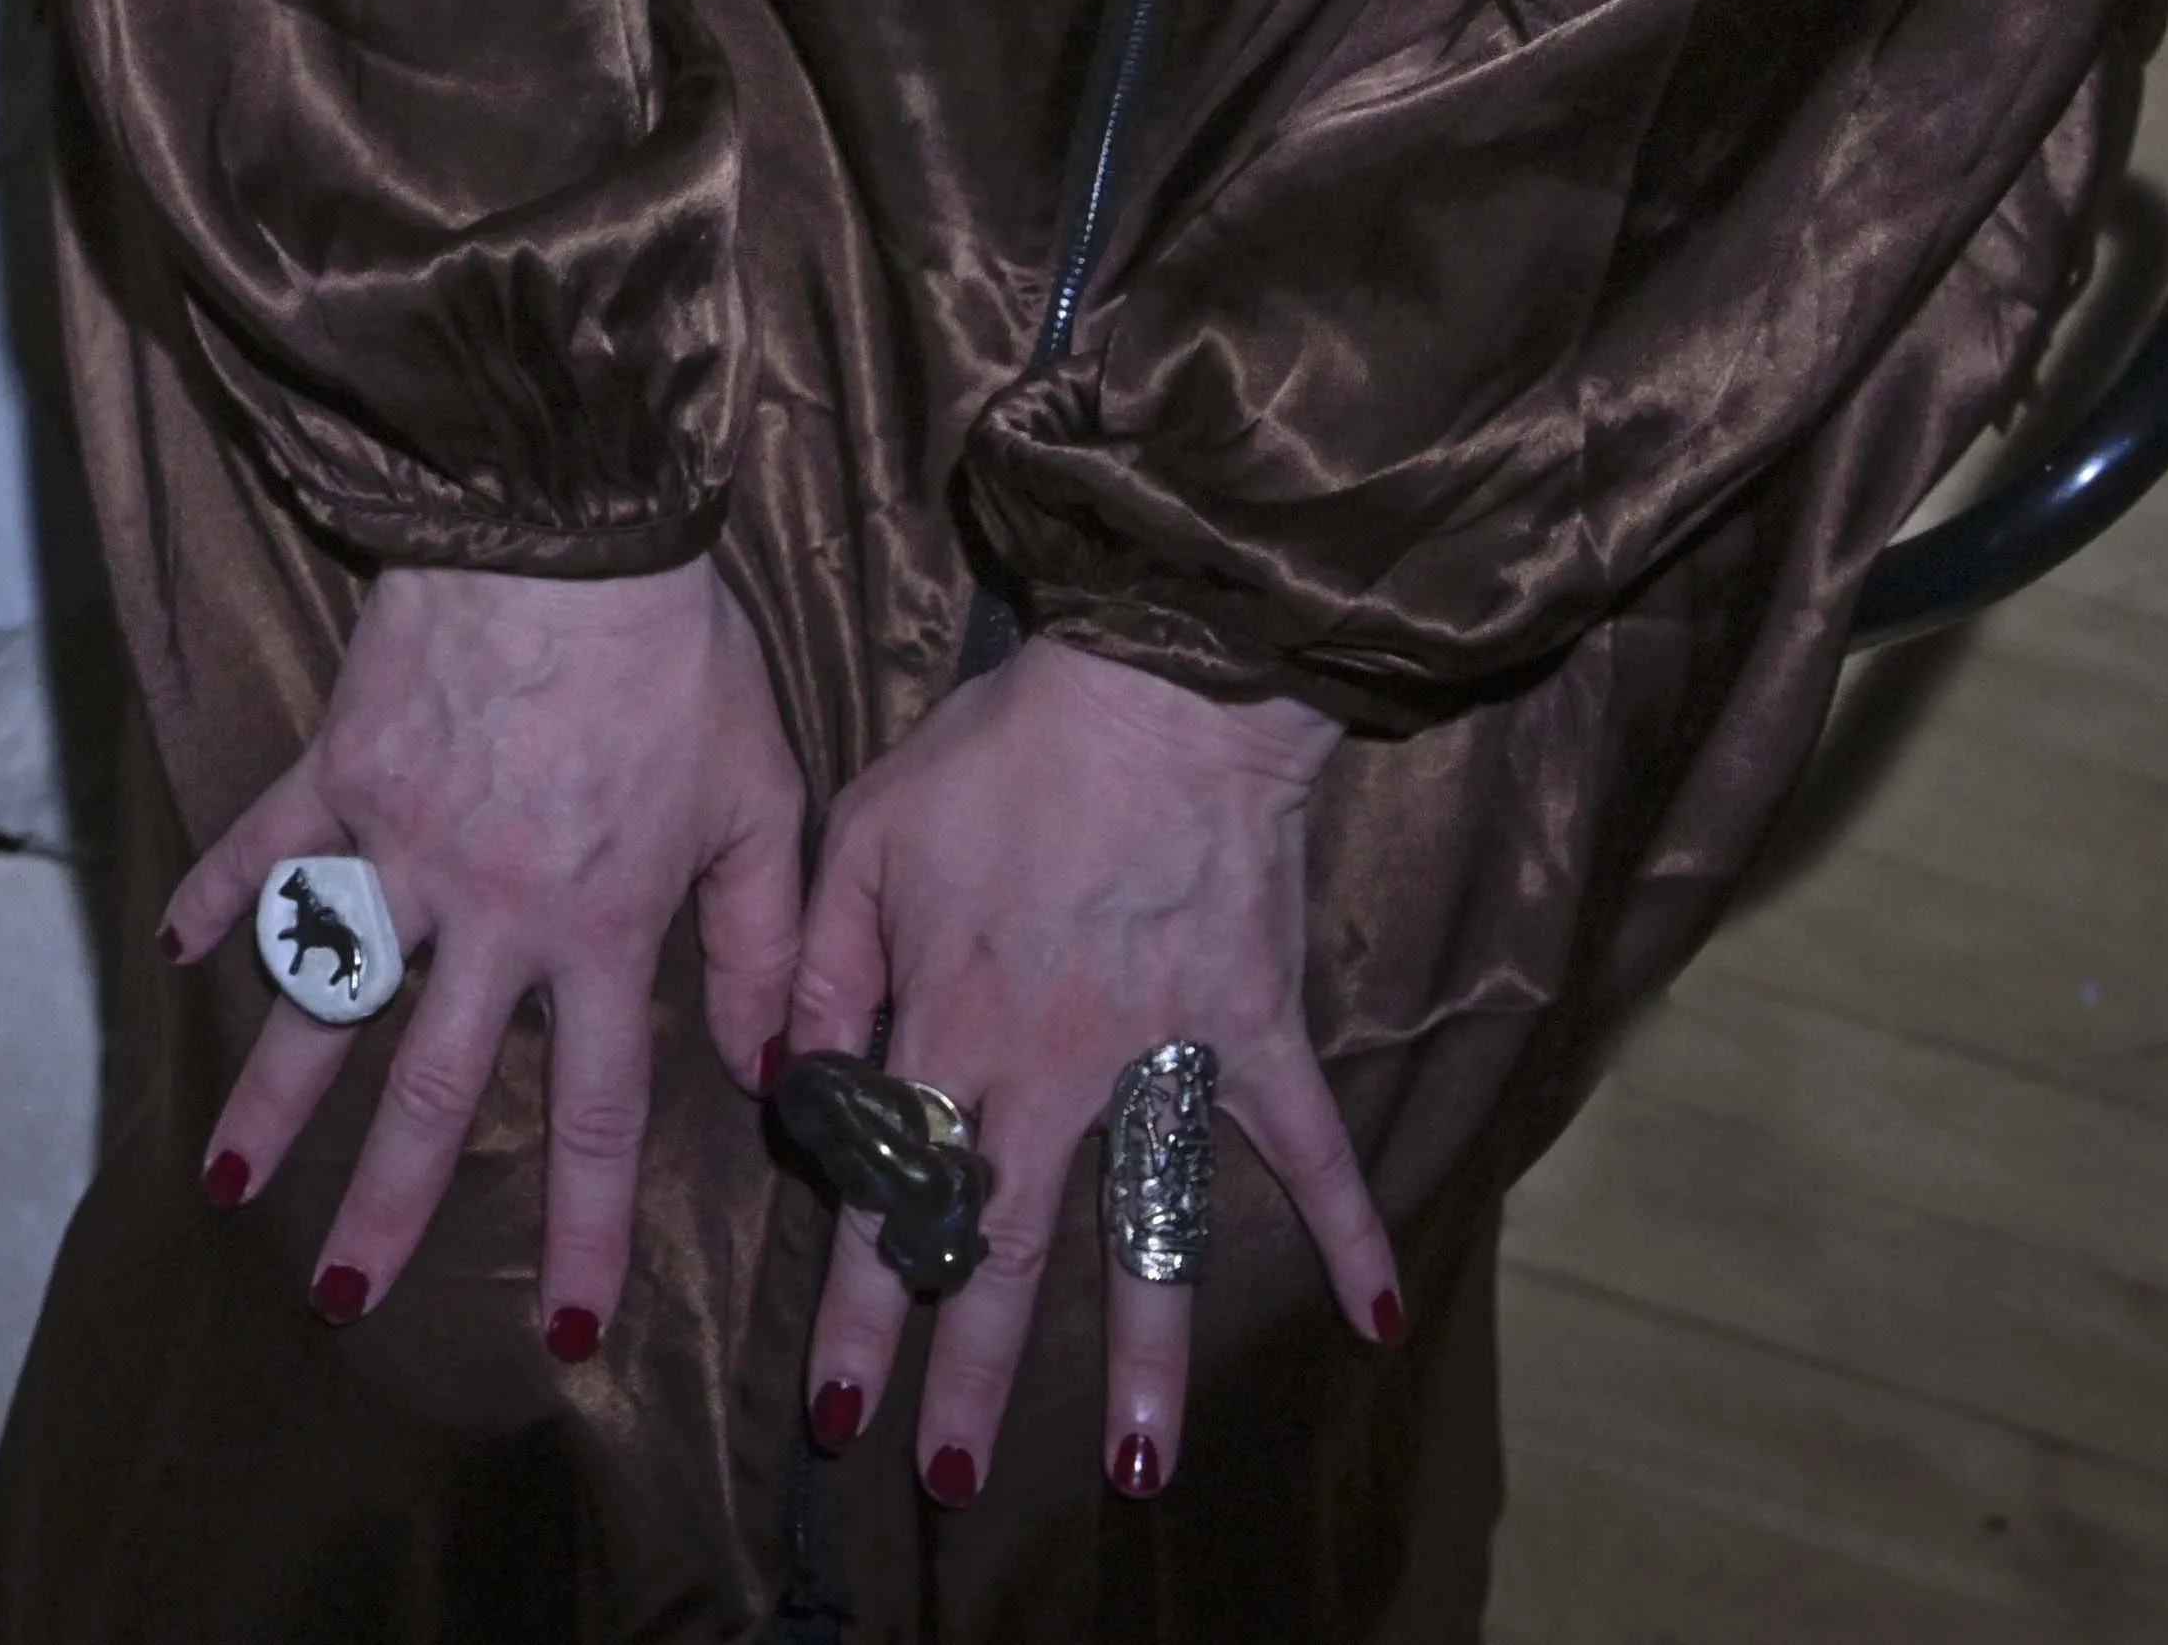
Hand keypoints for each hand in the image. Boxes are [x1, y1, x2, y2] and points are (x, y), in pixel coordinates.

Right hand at [162, 560, 806, 1365]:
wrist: (570, 523)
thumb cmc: (679, 654)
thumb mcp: (762, 797)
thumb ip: (756, 941)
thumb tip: (767, 1066)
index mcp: (599, 927)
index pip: (593, 1112)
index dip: (583, 1230)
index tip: (566, 1330)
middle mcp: (488, 911)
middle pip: (432, 1091)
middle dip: (390, 1207)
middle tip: (343, 1297)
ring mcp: (396, 842)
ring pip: (325, 996)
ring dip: (273, 1098)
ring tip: (229, 1184)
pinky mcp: (336, 769)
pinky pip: (264, 848)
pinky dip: (219, 899)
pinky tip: (172, 958)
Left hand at [779, 637, 1400, 1514]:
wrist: (1159, 683)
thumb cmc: (1005, 746)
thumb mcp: (867, 828)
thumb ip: (819, 960)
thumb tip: (787, 1079)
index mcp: (953, 1022)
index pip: (895, 1195)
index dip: (861, 1307)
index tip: (836, 1408)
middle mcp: (1057, 1066)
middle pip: (1008, 1249)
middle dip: (969, 1374)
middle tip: (944, 1482)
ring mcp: (1166, 1054)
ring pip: (1151, 1234)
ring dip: (1143, 1357)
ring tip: (1134, 1469)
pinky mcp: (1255, 1023)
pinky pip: (1307, 1142)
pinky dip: (1353, 1226)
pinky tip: (1380, 1319)